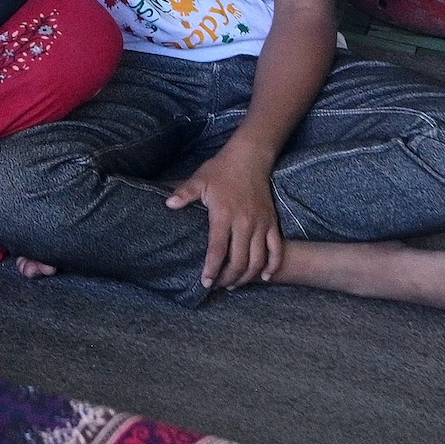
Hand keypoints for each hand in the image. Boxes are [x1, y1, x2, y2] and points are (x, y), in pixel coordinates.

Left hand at [166, 147, 280, 290]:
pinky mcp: (272, 223)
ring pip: (257, 260)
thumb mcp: (199, 179)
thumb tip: (168, 204)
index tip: (206, 282)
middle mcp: (244, 223)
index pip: (218, 249)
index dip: (212, 269)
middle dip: (228, 278)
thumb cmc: (221, 170)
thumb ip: (184, 193)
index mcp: (223, 215)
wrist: (250, 158)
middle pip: (239, 260)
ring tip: (234, 284)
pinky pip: (276, 249)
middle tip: (217, 286)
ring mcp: (261, 224)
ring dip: (247, 276)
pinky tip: (264, 277)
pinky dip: (272, 266)